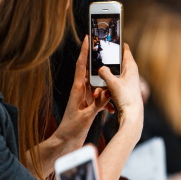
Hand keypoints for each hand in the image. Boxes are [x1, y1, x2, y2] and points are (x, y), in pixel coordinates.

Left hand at [54, 36, 113, 150]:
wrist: (66, 142)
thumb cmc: (72, 129)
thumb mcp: (86, 116)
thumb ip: (97, 104)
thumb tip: (107, 92)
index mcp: (77, 90)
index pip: (81, 66)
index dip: (84, 51)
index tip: (88, 37)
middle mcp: (81, 90)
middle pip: (90, 70)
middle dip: (98, 60)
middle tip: (106, 49)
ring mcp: (85, 97)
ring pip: (98, 84)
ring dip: (106, 83)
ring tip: (114, 81)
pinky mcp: (89, 104)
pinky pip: (101, 96)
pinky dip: (107, 99)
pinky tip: (112, 107)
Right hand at [99, 44, 142, 140]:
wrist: (132, 115)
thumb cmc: (126, 98)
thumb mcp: (112, 84)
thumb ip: (104, 73)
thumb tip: (100, 67)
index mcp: (131, 67)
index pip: (125, 51)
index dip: (119, 44)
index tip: (112, 38)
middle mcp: (131, 73)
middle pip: (119, 61)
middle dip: (109, 60)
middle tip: (99, 54)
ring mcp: (129, 81)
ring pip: (115, 73)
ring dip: (107, 75)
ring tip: (97, 72)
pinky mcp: (126, 90)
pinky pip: (114, 83)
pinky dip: (108, 83)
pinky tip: (101, 87)